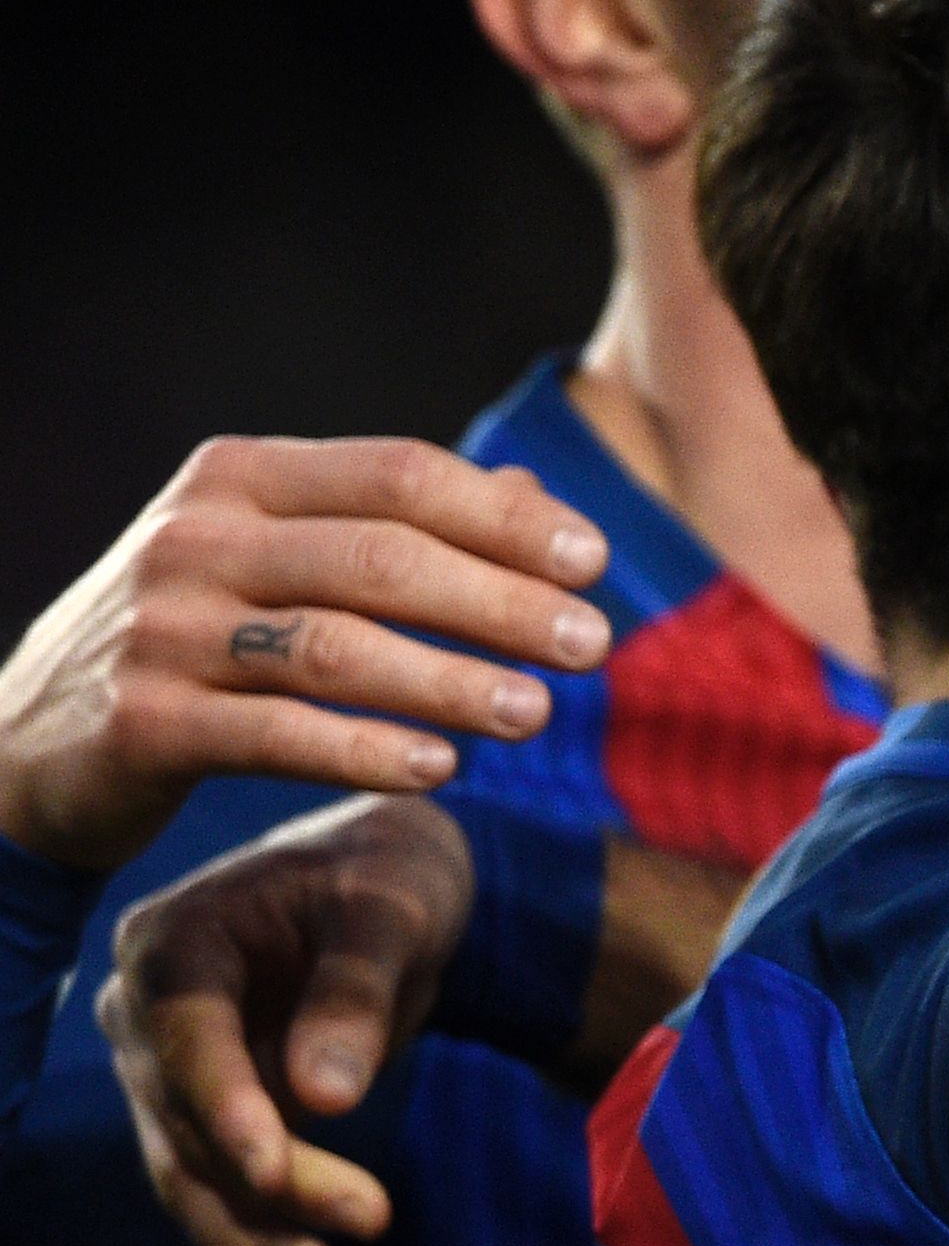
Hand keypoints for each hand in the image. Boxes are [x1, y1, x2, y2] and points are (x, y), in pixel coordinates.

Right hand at [0, 436, 607, 872]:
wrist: (33, 737)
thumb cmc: (196, 637)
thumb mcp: (278, 557)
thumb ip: (396, 525)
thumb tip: (542, 496)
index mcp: (239, 479)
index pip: (399, 476)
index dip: (506, 518)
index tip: (594, 563)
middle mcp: (196, 538)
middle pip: (382, 559)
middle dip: (501, 602)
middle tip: (592, 645)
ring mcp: (163, 628)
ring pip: (335, 646)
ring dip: (450, 680)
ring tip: (537, 715)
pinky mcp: (143, 720)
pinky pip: (275, 735)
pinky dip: (365, 751)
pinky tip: (440, 770)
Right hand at [101, 795, 472, 1245]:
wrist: (388, 884)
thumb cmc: (390, 879)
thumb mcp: (392, 914)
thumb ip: (355, 993)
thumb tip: (324, 1097)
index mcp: (174, 941)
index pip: (187, 1038)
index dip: (227, 1109)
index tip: (272, 1171)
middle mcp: (145, 1006)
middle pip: (187, 1117)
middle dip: (270, 1181)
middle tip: (372, 1217)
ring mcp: (163, 1063)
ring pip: (189, 1167)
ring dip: (250, 1230)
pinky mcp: (199, 1109)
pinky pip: (215, 1181)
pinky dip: (255, 1229)